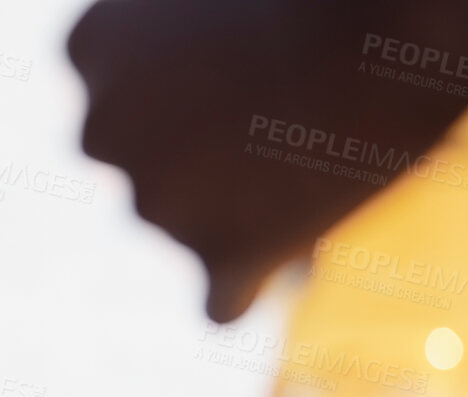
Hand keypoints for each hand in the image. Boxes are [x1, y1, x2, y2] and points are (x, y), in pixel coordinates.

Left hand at [66, 0, 467, 321]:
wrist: (378, 20)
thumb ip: (182, 30)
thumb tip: (208, 87)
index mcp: (89, 46)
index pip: (113, 87)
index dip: (182, 81)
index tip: (235, 59)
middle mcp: (101, 132)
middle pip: (143, 163)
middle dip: (194, 153)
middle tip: (271, 113)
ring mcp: (154, 205)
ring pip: (186, 222)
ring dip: (235, 203)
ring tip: (308, 147)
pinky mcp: (219, 262)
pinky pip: (222, 298)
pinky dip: (246, 283)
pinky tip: (289, 245)